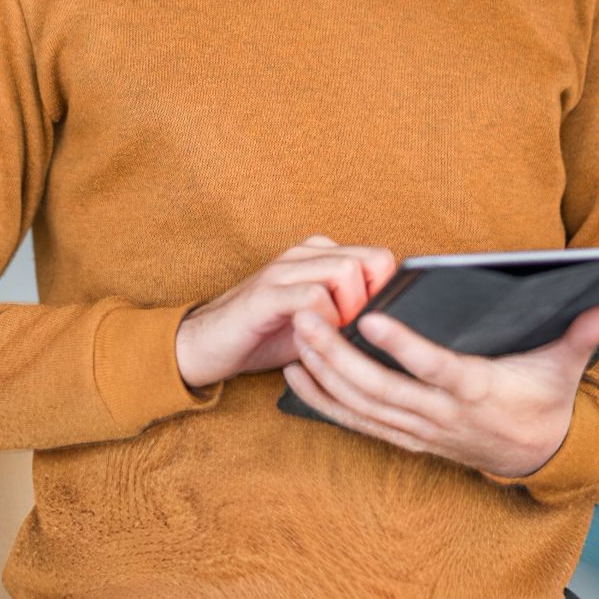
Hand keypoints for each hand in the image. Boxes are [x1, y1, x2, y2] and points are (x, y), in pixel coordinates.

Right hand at [175, 234, 398, 389]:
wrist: (206, 344)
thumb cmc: (266, 335)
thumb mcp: (317, 322)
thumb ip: (348, 313)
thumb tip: (392, 326)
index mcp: (319, 255)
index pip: (378, 258)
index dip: (385, 294)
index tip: (371, 325)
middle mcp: (303, 254)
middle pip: (369, 261)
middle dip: (372, 304)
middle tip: (354, 332)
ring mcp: (282, 270)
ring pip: (345, 272)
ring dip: (350, 312)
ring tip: (335, 335)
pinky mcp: (265, 295)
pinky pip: (313, 297)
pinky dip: (325, 322)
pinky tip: (313, 339)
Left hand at [281, 301, 598, 479]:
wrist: (537, 457)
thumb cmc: (545, 399)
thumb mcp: (566, 366)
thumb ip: (583, 334)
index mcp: (479, 391)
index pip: (436, 369)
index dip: (404, 346)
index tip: (371, 318)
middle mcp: (443, 416)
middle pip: (383, 389)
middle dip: (339, 354)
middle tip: (308, 315)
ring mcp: (420, 430)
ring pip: (362, 405)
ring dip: (323, 371)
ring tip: (295, 333)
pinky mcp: (405, 437)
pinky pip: (356, 421)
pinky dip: (323, 399)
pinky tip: (295, 372)